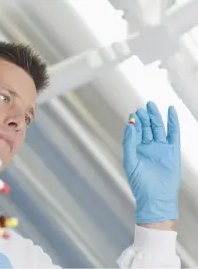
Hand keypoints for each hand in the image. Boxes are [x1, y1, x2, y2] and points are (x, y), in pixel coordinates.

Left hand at [123, 101, 180, 223]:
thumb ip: (129, 143)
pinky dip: (172, 122)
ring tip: (151, 105)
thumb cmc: (140, 183)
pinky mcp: (172, 151)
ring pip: (158, 128)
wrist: (155, 197)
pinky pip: (173, 133)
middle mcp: (148, 148)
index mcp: (136, 150)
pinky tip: (170, 111)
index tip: (132, 114)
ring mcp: (161, 148)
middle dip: (144, 118)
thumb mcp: (130, 161)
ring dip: (155, 117)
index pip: (135, 132)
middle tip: (141, 108)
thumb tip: (129, 125)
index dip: (134, 123)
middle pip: (147, 128)